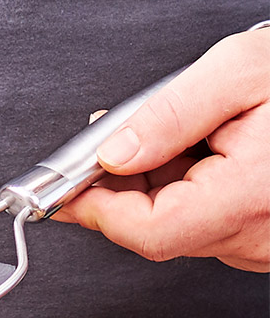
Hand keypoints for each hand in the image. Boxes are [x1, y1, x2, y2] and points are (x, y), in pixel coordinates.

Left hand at [52, 25, 269, 270]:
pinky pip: (207, 225)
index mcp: (253, 196)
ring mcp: (266, 246)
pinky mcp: (266, 243)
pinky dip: (188, 191)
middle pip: (155, 231)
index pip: (148, 231)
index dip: (97, 209)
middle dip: (121, 188)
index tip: (67, 185)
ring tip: (186, 131)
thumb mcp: (240, 71)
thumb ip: (169, 114)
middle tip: (113, 136)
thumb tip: (112, 155)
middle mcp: (261, 236)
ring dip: (156, 186)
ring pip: (179, 229)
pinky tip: (206, 151)